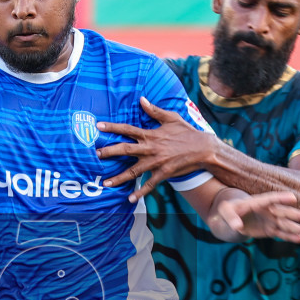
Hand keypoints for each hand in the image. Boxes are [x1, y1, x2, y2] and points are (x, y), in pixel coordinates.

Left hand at [97, 97, 220, 202]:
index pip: (127, 129)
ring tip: (106, 183)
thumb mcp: (171, 118)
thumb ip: (154, 111)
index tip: (98, 127)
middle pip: (125, 150)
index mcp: (150, 134)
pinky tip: (130, 199)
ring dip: (119, 178)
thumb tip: (141, 100)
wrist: (203, 149)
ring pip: (133, 171)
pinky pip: (149, 184)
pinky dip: (139, 192)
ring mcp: (156, 162)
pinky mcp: (163, 173)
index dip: (112, 127)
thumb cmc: (187, 132)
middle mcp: (150, 148)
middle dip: (109, 152)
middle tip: (96, 154)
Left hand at [216, 191, 299, 242]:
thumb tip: (237, 226)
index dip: (280, 198)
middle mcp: (268, 210)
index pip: (270, 199)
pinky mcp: (270, 230)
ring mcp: (271, 220)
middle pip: (285, 213)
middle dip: (298, 215)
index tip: (293, 198)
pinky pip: (282, 234)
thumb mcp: (225, 212)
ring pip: (287, 225)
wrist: (232, 217)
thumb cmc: (228, 211)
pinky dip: (291, 237)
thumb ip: (230, 217)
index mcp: (257, 202)